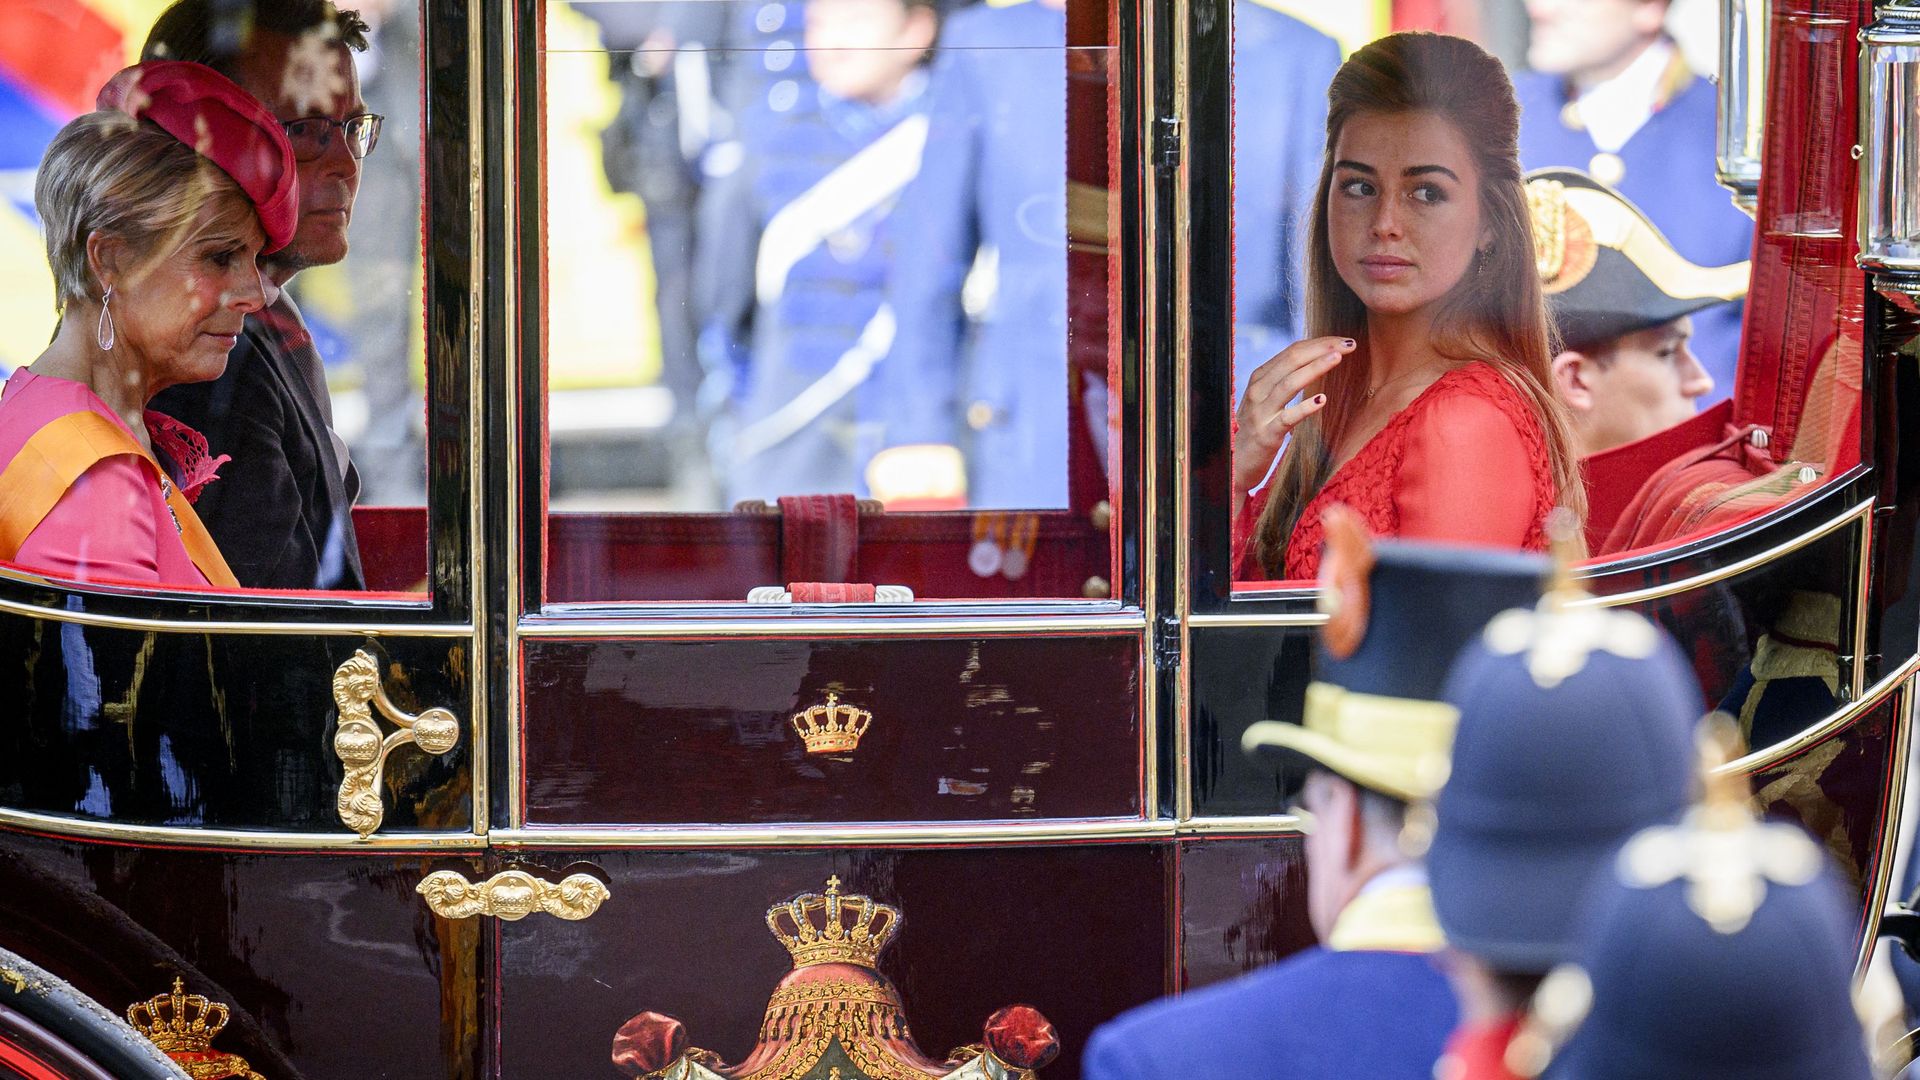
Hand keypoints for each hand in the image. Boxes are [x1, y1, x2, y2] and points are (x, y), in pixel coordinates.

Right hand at [1233, 336, 1353, 497]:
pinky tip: (1322, 399)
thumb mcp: (1266, 400)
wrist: (1234, 463)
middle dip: (1321, 349)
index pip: (1291, 351)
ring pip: (1289, 384)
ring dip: (1315, 368)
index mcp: (1260, 378)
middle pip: (1291, 361)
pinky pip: (1287, 418)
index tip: (1342, 340)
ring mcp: (1261, 412)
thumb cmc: (1256, 429)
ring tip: (1337, 359)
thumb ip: (1284, 380)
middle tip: (1348, 344)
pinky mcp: (1267, 434)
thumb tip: (1314, 362)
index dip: (1319, 343)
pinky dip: (1305, 407)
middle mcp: (1258, 391)